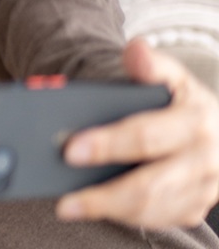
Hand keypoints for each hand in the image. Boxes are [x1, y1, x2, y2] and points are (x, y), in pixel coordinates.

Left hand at [57, 38, 218, 228]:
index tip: (69, 150)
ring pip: (154, 208)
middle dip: (104, 193)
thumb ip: (152, 65)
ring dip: (109, 210)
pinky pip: (160, 219)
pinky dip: (126, 217)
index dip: (107, 144)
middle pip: (150, 185)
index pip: (146, 137)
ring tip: (70, 206)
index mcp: (196, 121)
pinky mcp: (196, 207)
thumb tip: (135, 49)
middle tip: (64, 197)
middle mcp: (205, 159)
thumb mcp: (173, 77)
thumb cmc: (184, 103)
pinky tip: (98, 209)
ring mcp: (204, 188)